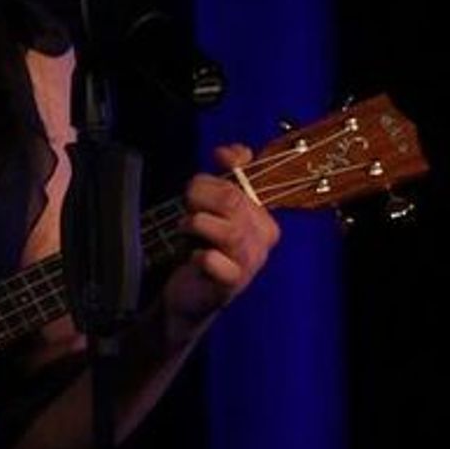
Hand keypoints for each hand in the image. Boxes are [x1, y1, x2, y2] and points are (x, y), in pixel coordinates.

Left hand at [161, 141, 279, 347]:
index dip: (233, 164)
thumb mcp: (212, 211)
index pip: (251, 180)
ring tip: (187, 229)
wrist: (189, 296)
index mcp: (262, 218)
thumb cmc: (202, 250)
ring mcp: (249, 261)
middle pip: (233, 200)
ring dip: (197, 223)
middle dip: (201, 195)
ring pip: (227, 228)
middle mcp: (262, 238)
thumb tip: (228, 152)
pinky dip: (199, 255)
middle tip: (187, 204)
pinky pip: (213, 259)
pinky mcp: (231, 282)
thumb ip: (224, 179)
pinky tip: (195, 258)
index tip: (217, 159)